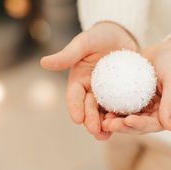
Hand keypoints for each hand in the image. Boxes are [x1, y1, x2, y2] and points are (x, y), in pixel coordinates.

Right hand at [40, 21, 137, 139]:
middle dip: (90, 121)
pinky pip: (122, 106)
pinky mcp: (122, 93)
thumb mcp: (83, 42)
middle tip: (95, 130)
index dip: (74, 108)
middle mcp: (91, 90)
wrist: (120, 34)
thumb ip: (67, 54)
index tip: (76, 119)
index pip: (74, 97)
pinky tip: (127, 124)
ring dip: (105, 125)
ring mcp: (107, 93)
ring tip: (108, 134)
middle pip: (89, 109)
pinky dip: (122, 116)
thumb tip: (43, 62)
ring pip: (104, 112)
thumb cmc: (99, 36)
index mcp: (78, 81)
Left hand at [102, 38, 170, 133]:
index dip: (140, 125)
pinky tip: (100, 105)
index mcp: (169, 114)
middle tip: (107, 124)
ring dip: (115, 120)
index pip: (154, 124)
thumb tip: (170, 127)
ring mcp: (144, 107)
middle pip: (137, 125)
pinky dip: (112, 106)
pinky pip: (122, 104)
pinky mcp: (133, 98)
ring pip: (127, 117)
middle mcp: (156, 114)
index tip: (127, 121)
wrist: (167, 51)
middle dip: (122, 127)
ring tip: (101, 120)